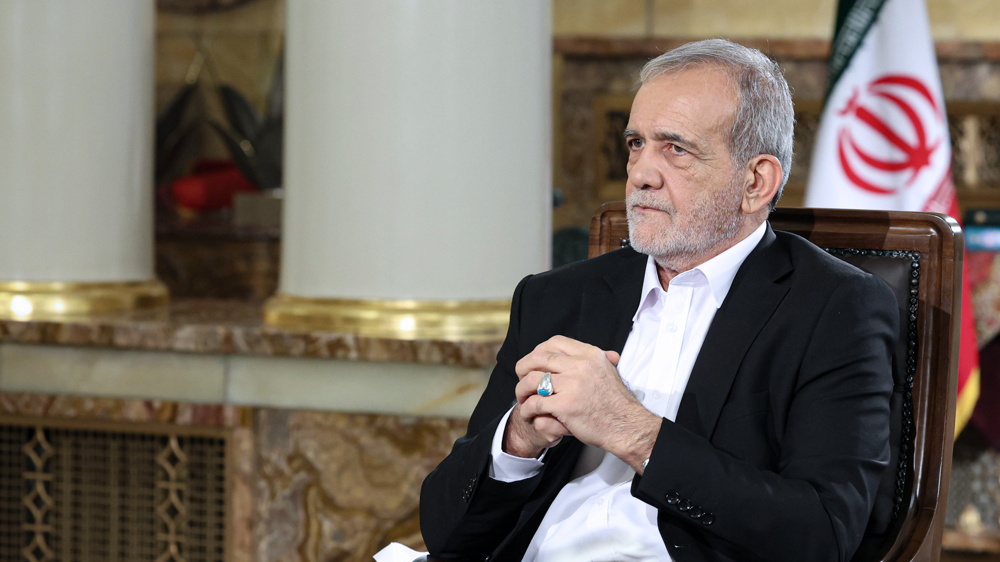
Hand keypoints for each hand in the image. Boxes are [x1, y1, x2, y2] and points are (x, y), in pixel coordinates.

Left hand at [512, 336, 660, 470]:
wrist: (626, 426)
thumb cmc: (616, 403)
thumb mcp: (609, 372)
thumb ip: (597, 361)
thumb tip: (598, 353)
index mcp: (590, 355)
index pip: (555, 342)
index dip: (539, 350)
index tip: (534, 362)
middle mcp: (580, 366)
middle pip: (538, 358)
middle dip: (523, 368)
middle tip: (521, 379)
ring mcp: (572, 385)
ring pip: (532, 380)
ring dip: (522, 390)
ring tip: (523, 398)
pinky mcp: (565, 405)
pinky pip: (535, 402)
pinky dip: (527, 409)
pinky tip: (529, 413)